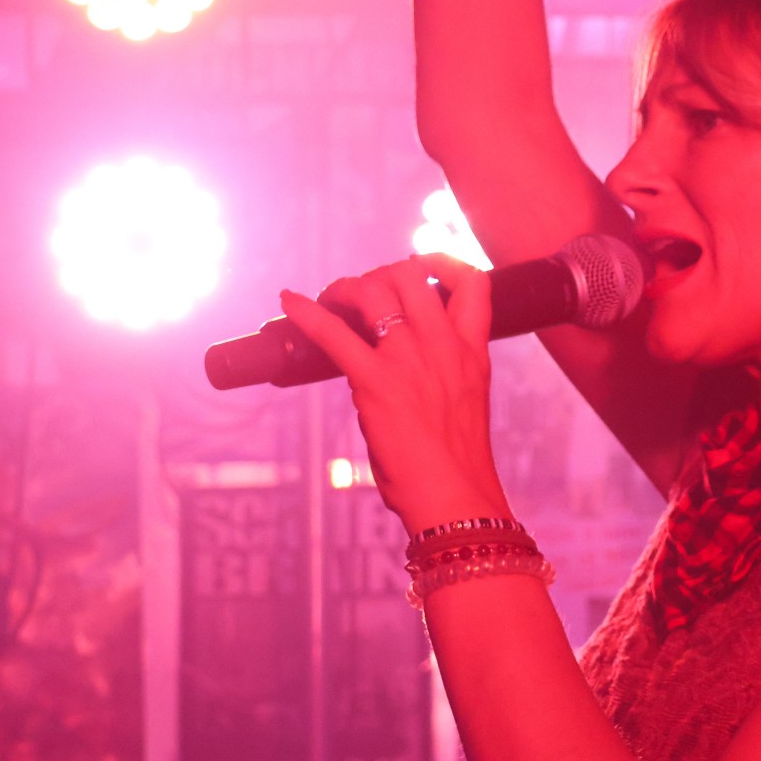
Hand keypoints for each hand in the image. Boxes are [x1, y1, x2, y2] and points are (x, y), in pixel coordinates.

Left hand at [279, 252, 510, 534]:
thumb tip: (396, 373)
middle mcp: (442, 344)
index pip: (472, 282)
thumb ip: (440, 376)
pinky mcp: (374, 381)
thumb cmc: (458, 464)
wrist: (455, 496)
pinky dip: (304, 312)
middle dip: (381, 273)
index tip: (421, 269)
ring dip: (346, 287)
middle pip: (410, 274)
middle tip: (364, 294)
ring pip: (374, 289)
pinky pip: (332, 333)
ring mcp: (409, 358)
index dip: (442, 264)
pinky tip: (287, 301)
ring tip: (333, 300)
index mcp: (472, 350)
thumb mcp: (465, 403)